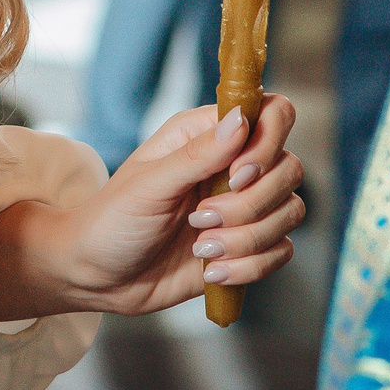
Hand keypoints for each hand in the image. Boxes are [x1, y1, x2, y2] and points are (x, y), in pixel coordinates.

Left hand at [0, 99, 304, 321]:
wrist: (99, 276)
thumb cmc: (112, 220)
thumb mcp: (149, 185)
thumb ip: (198, 155)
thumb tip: (241, 119)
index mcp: (206, 134)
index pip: (273, 114)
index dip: (267, 144)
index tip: (235, 175)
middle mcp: (232, 164)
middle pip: (289, 169)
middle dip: (250, 204)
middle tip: (200, 219)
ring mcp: (243, 206)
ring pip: (289, 212)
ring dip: (246, 239)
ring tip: (202, 249)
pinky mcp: (248, 245)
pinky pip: (280, 251)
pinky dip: (249, 266)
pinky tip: (211, 270)